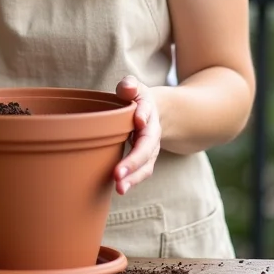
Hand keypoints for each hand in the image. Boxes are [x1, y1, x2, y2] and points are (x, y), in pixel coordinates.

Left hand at [113, 75, 160, 194]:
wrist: (155, 111)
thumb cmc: (136, 98)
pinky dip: (132, 180)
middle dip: (134, 160)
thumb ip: (129, 85)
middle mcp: (152, 131)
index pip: (146, 112)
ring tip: (120, 188)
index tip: (138, 120)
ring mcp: (150, 148)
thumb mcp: (134, 87)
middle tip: (118, 173)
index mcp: (147, 110)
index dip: (142, 115)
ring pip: (146, 164)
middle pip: (146, 146)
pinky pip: (141, 171)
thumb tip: (126, 88)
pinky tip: (120, 188)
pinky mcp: (145, 159)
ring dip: (134, 177)